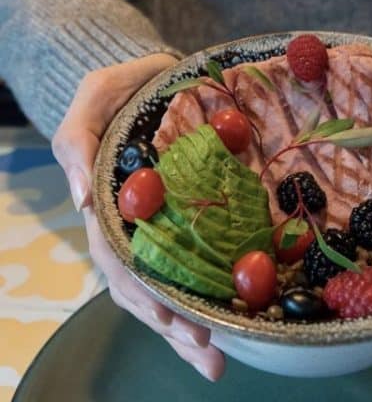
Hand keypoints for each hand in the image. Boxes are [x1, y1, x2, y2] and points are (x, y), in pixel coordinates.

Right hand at [52, 54, 225, 381]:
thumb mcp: (92, 100)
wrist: (151, 78)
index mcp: (108, 207)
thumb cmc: (119, 89)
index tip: (173, 321)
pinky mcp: (187, 218)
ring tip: (217, 358)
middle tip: (209, 355)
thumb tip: (80, 200)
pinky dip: (207, 292)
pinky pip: (195, 259)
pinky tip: (230, 317)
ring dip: (191, 324)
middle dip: (175, 325)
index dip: (144, 294)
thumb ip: (77, 143)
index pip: (120, 262)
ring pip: (170, 285)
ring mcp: (161, 226)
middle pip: (147, 287)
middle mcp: (134, 226)